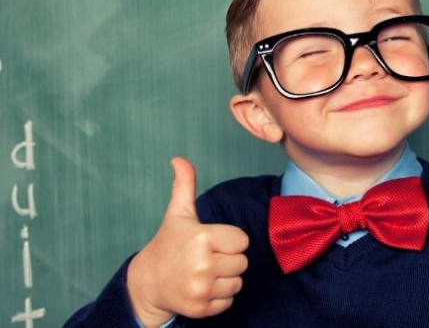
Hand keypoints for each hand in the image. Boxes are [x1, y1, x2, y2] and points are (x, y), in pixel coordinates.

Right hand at [126, 157, 249, 326]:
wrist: (147, 283)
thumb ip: (184, 186)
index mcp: (201, 238)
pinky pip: (229, 300)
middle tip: (205, 258)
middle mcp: (202, 264)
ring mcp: (201, 288)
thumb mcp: (178, 215)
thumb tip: (179, 159)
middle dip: (227, 260)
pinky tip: (201, 288)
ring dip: (225, 279)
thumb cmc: (168, 245)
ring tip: (203, 273)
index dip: (228, 241)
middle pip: (242, 262)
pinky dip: (219, 297)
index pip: (241, 240)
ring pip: (238, 282)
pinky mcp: (201, 308)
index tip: (209, 242)